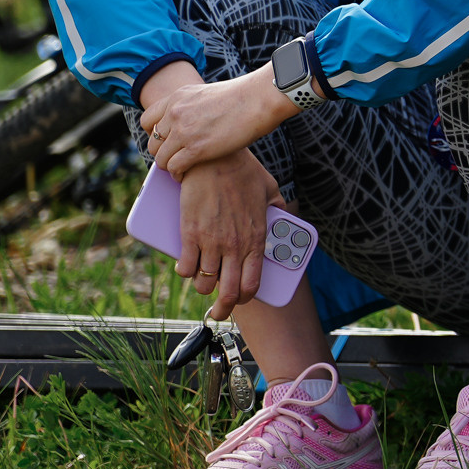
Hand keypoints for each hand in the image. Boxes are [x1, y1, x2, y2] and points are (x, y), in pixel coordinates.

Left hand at [142, 65, 296, 176]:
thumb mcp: (207, 95)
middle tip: (176, 158)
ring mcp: (184, 131)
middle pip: (153, 142)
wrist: (259, 98)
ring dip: (169, 166)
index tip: (166, 142)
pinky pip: (174, 167)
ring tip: (181, 169)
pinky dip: (177, 175)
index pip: (148, 120)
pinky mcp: (197, 149)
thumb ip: (192, 107)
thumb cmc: (243, 98)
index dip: (154, 135)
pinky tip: (185, 175)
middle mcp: (175, 113)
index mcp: (177, 98)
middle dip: (162, 153)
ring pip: (161, 158)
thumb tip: (192, 122)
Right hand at [177, 149, 288, 318]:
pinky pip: (184, 266)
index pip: (251, 284)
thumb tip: (284, 215)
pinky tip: (186, 267)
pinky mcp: (189, 233)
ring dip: (202, 286)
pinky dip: (184, 271)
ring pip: (204, 282)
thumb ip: (278, 207)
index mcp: (256, 240)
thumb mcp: (270, 189)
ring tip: (202, 280)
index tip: (239, 299)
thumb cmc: (243, 170)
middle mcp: (234, 246)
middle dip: (222, 309)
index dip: (244, 297)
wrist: (214, 156)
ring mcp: (211, 242)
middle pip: (227, 293)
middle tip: (217, 312)